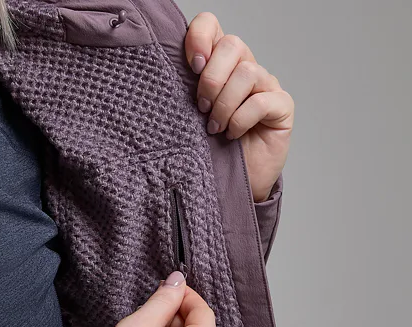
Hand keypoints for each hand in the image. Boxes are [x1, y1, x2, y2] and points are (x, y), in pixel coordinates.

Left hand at [185, 12, 294, 201]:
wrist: (232, 183)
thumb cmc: (209, 150)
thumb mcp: (188, 118)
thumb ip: (183, 93)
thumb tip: (163, 75)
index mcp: (219, 65)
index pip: (212, 25)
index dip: (200, 36)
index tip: (192, 65)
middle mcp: (244, 69)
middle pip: (232, 45)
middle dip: (211, 78)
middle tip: (201, 107)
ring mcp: (266, 86)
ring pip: (247, 73)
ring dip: (225, 104)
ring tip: (214, 128)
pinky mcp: (281, 106)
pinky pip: (261, 101)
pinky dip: (241, 119)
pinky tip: (232, 135)